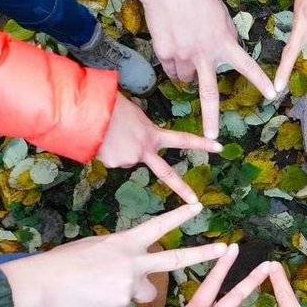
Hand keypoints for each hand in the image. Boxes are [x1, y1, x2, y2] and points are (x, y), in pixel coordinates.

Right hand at [0, 204, 226, 306]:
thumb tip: (131, 267)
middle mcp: (133, 260)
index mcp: (125, 242)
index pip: (158, 226)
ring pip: (144, 294)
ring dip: (129, 294)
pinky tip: (91, 302)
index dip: (179, 216)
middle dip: (203, 254)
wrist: (45, 283)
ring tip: (99, 291)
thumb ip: (120, 255)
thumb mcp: (96, 249)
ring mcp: (130, 283)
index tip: (198, 207)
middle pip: (175, 259)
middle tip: (224, 248)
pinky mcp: (122, 303)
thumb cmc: (64, 263)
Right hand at [99, 94, 220, 203]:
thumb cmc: (110, 104)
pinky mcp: (114, 164)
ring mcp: (129, 159)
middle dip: (182, 189)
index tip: (219, 147)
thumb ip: (141, 129)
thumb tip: (136, 138)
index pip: (183, 140)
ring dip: (119, 149)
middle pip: (166, 173)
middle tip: (195, 202)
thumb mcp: (133, 113)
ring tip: (108, 134)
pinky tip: (100, 141)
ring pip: (127, 159)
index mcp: (152, 134)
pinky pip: (112, 159)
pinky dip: (106, 152)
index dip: (201, 144)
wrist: (87, 112)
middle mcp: (144, 150)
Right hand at [132, 0, 275, 137]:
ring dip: (187, 74)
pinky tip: (171, 46)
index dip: (260, 81)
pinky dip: (172, 63)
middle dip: (210, 119)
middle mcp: (205, 55)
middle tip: (212, 138)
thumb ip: (225, 36)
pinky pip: (169, 68)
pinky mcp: (165, 54)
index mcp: (224, 42)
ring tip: (186, 51)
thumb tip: (225, 51)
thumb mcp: (221, 13)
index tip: (272, 95)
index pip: (247, 65)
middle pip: (208, 94)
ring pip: (185, 79)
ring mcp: (183, 57)